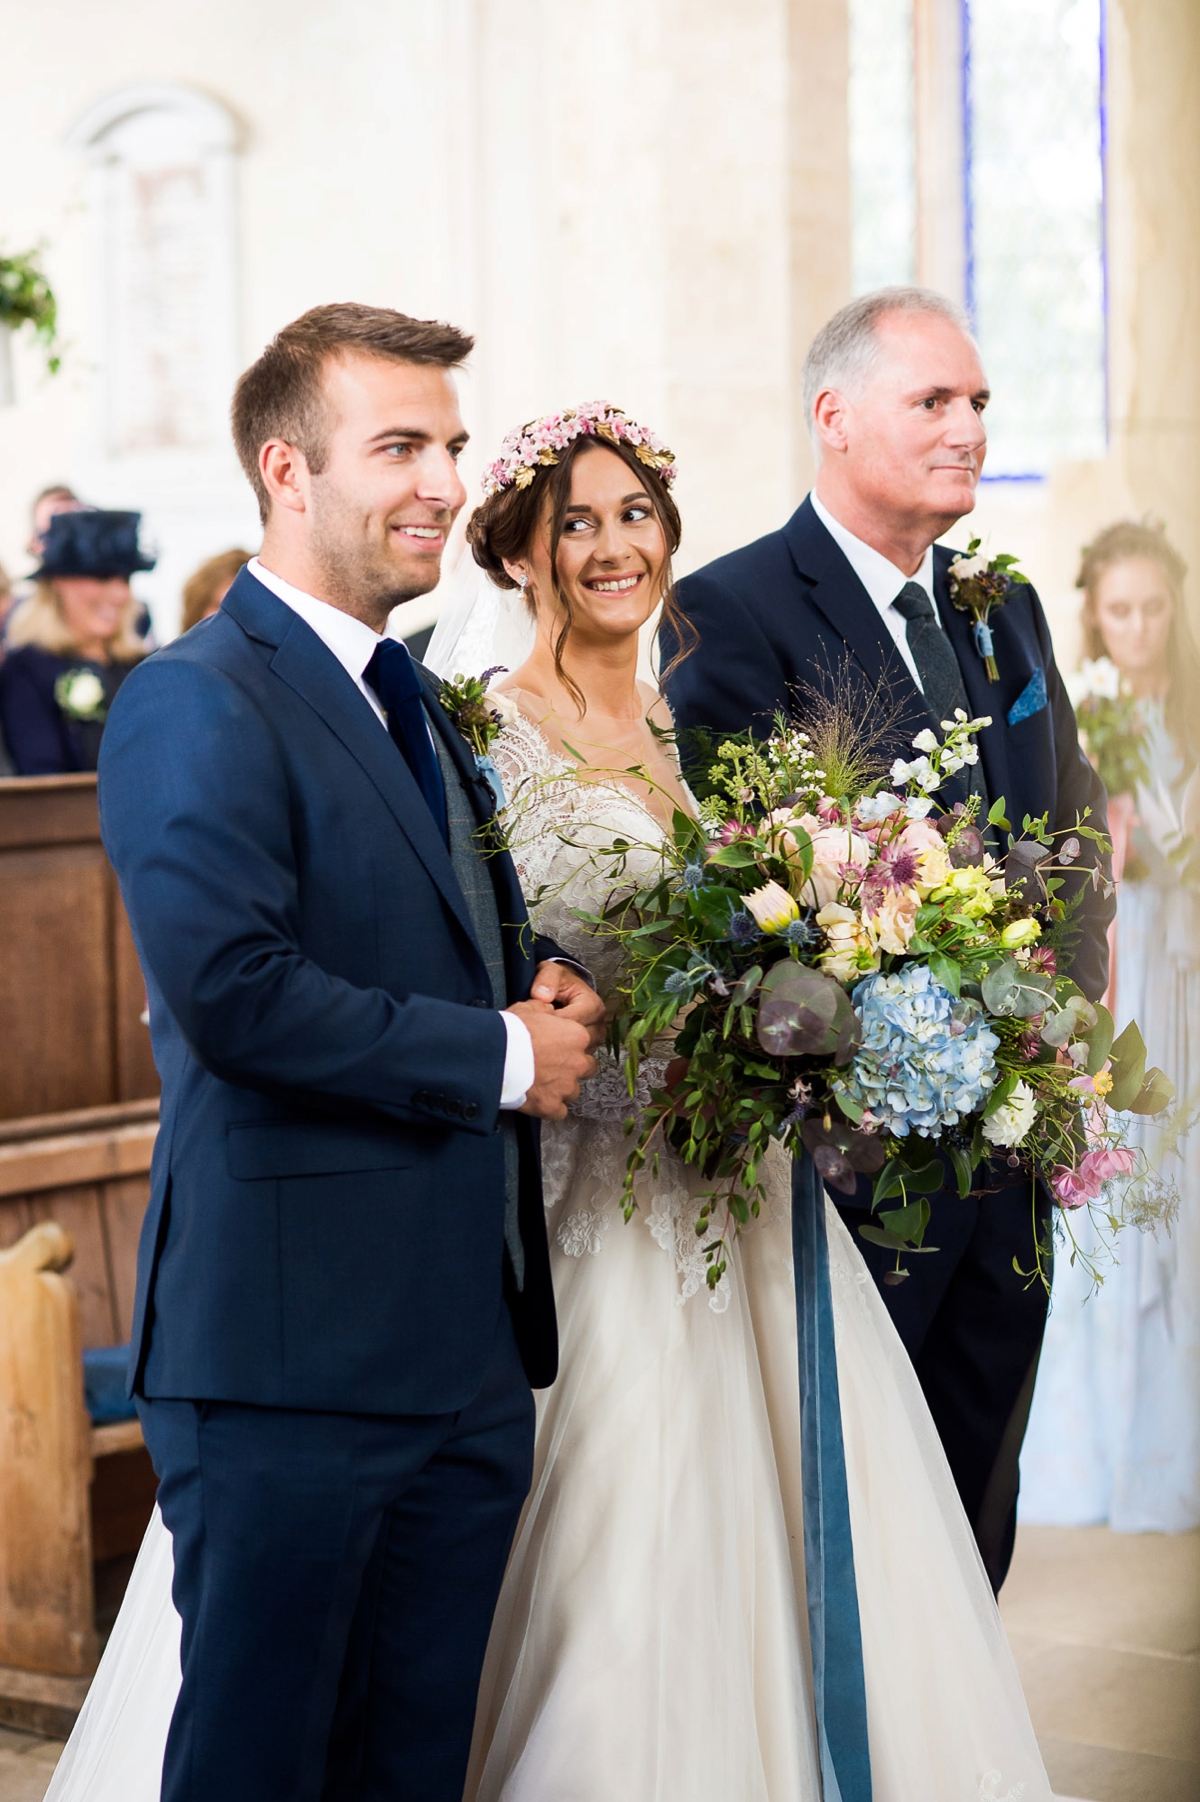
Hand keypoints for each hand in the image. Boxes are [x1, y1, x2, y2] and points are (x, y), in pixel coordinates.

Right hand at [506, 1000, 596, 1120]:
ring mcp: (566, 1086)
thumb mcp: (529, 1008)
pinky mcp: (552, 1105)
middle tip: (552, 1064)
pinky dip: (549, 1107)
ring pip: (573, 1091)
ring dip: (561, 1088)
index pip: (586, 1041)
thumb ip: (546, 1010)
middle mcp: (577, 1062)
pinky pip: (559, 1111)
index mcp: (576, 1036)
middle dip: (572, 1067)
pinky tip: (537, 1100)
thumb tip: (548, 1010)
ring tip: (542, 1083)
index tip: (558, 1046)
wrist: (494, 1056)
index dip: (571, 1044)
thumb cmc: (510, 1032)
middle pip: (586, 1067)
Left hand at [530, 960, 605, 1047]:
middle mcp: (598, 1022)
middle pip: (578, 1039)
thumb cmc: (558, 981)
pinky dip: (560, 1054)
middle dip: (555, 1037)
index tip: (535, 1020)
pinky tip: (547, 1046)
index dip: (551, 1022)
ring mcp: (594, 1037)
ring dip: (558, 1048)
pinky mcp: (587, 1047)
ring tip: (541, 1039)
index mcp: (593, 1004)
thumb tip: (542, 995)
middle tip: (535, 1032)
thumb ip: (546, 979)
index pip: (573, 1021)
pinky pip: (575, 1058)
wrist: (563, 988)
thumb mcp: (551, 972)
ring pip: (578, 1052)